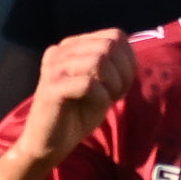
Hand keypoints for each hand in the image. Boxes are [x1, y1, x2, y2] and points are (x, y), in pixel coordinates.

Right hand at [7, 25, 138, 160]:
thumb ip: (113, 65)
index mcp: (73, 45)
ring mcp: (54, 67)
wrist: (50, 143)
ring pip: (99, 61)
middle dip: (123, 73)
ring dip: (113, 84)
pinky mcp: (51, 88)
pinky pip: (89, 84)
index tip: (123, 84)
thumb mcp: (101, 85)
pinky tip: (98, 107)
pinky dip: (102, 97)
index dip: (129, 60)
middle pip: (109, 46)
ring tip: (108, 100)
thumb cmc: (77, 114)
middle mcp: (61, 50)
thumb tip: (130, 53)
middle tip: (117, 94)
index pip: (115, 36)